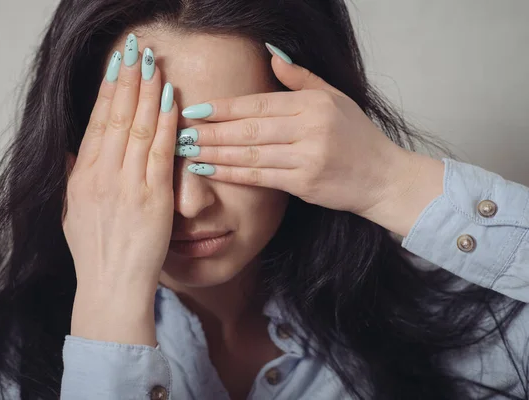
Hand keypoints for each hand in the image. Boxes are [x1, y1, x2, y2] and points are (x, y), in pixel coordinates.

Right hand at [62, 46, 176, 343]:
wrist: (111, 285)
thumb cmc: (93, 251)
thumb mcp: (70, 211)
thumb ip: (72, 177)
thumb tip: (72, 150)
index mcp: (82, 177)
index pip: (95, 122)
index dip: (108, 90)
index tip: (117, 66)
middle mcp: (102, 176)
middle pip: (116, 117)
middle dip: (128, 80)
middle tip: (137, 51)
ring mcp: (128, 185)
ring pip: (137, 128)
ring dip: (148, 94)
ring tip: (155, 66)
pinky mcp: (153, 198)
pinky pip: (159, 152)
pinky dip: (165, 124)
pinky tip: (170, 102)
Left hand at [177, 44, 411, 218]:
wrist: (382, 177)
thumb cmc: (357, 136)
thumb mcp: (335, 98)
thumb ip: (301, 79)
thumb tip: (273, 56)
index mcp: (313, 104)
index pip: (259, 103)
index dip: (224, 108)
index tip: (195, 110)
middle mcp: (309, 129)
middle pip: (249, 129)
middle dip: (211, 132)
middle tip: (182, 133)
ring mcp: (307, 158)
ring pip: (250, 154)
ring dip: (215, 153)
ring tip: (188, 152)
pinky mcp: (304, 184)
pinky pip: (261, 178)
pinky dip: (233, 173)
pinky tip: (211, 170)